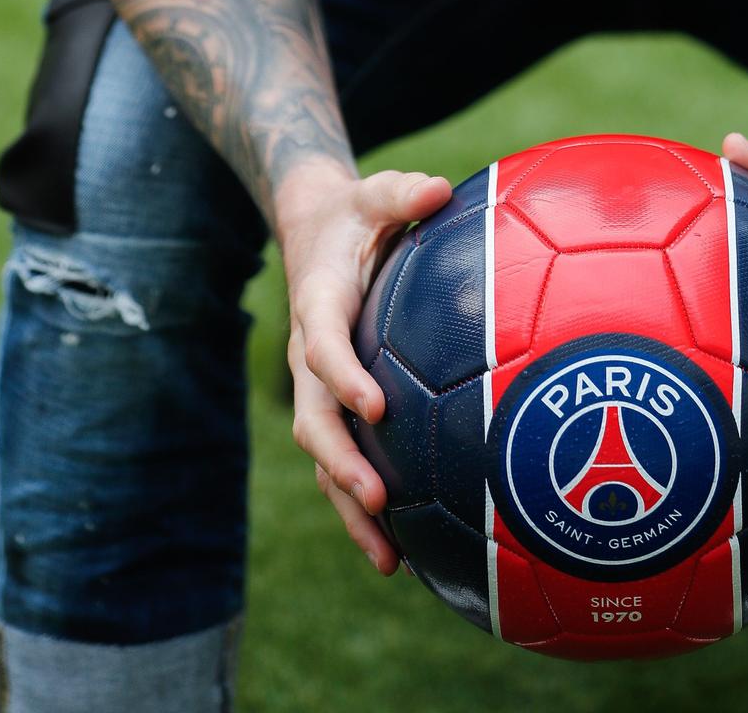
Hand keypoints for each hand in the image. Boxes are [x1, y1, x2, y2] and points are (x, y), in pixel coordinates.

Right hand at [278, 163, 450, 572]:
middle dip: (341, 465)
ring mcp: (317, 389)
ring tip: (388, 557)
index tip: (376, 407)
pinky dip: (361, 507)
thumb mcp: (374, 192)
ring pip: (323, 458)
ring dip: (348, 506)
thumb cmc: (356, 213)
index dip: (344, 379)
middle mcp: (309, 357)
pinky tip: (403, 551)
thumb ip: (401, 192)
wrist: (316, 232)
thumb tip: (439, 189)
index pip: (323, 349)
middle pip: (314, 421)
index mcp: (318, 306)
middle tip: (377, 499)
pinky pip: (341, 463)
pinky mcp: (334, 407)